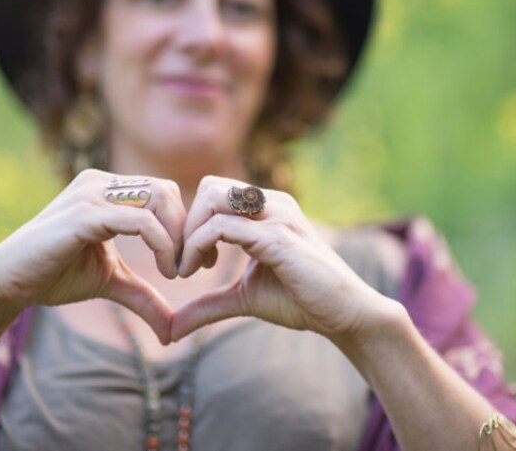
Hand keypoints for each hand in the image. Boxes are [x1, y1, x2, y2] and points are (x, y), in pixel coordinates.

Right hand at [0, 169, 186, 343]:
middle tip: (192, 267)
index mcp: (107, 189)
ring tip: (176, 271)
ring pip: (160, 198)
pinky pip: (141, 221)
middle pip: (168, 191)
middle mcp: (101, 183)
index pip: (165, 193)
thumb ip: (143, 295)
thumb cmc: (53, 275)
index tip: (196, 263)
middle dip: (187, 229)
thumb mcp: (111, 282)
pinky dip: (163, 244)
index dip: (185, 225)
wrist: (6, 282)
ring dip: (178, 237)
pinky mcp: (85, 215)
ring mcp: (92, 194)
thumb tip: (173, 330)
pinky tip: (166, 271)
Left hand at [171, 175, 385, 341]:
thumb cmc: (299, 300)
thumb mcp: (244, 299)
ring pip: (213, 198)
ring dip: (189, 234)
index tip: (188, 262)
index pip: (213, 193)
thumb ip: (209, 304)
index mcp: (266, 209)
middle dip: (186, 223)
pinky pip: (222, 227)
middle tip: (183, 263)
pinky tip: (196, 273)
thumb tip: (172, 329)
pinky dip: (198, 247)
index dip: (192, 223)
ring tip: (187, 270)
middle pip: (209, 187)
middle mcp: (272, 203)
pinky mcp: (277, 238)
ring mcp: (276, 217)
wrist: (343, 314)